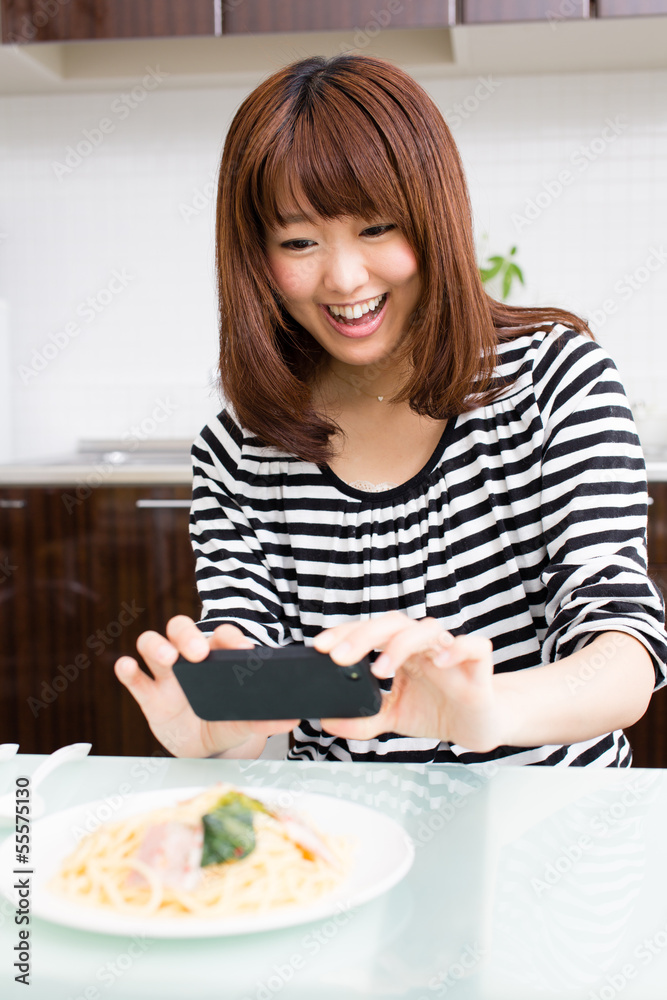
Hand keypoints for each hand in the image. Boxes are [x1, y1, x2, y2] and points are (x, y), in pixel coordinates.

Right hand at [114, 616, 297, 757]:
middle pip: (180, 628)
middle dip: (187, 635)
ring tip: (168, 659)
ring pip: (152, 643)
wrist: (207, 749)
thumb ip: (265, 719)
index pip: (222, 636)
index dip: (229, 638)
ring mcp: (166, 673)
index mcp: (218, 655)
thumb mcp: (246, 721)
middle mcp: (189, 657)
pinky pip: (134, 676)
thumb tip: (289, 718)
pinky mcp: (149, 694)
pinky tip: (129, 668)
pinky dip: (127, 669)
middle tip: (198, 653)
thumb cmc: (229, 720)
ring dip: (157, 646)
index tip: (239, 650)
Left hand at [314, 612, 502, 751]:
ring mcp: (451, 653)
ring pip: (427, 629)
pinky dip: (457, 649)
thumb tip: (328, 721)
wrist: (478, 726)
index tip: (320, 647)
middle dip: (363, 636)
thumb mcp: (393, 717)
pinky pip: (474, 646)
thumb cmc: (437, 711)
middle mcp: (424, 645)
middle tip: (339, 657)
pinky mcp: (479, 667)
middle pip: (393, 624)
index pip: (370, 631)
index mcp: (402, 651)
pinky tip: (438, 663)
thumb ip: (363, 719)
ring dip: (400, 645)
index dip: (345, 634)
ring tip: (380, 670)